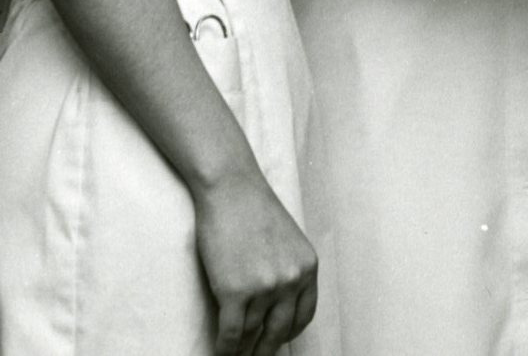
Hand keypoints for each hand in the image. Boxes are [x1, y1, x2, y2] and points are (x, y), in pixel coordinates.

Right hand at [193, 173, 318, 355]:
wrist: (231, 189)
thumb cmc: (253, 209)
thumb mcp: (286, 240)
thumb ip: (286, 270)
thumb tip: (276, 302)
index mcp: (308, 267)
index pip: (303, 316)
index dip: (288, 333)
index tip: (276, 340)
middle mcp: (291, 280)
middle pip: (279, 332)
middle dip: (265, 350)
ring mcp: (265, 288)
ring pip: (252, 335)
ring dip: (242, 351)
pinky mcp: (236, 292)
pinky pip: (232, 334)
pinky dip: (225, 348)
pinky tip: (220, 351)